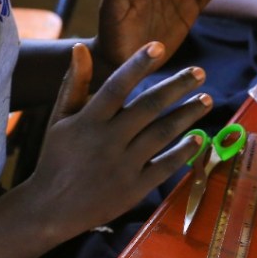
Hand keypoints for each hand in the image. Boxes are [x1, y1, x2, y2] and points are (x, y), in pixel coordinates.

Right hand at [26, 42, 210, 237]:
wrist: (49, 211)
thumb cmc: (56, 158)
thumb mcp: (59, 120)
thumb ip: (74, 84)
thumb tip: (81, 48)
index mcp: (87, 121)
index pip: (116, 86)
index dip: (138, 65)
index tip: (159, 46)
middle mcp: (107, 141)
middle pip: (149, 106)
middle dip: (177, 86)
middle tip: (200, 72)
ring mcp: (123, 166)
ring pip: (162, 133)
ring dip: (188, 115)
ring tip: (206, 100)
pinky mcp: (134, 189)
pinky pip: (165, 166)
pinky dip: (183, 152)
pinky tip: (199, 138)